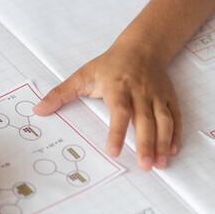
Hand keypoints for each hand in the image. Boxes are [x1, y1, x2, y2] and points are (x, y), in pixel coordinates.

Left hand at [33, 41, 180, 170]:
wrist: (142, 47)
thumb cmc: (109, 65)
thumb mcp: (83, 75)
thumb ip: (61, 94)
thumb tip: (38, 110)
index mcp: (118, 87)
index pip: (120, 112)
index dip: (117, 132)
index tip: (113, 152)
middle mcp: (140, 93)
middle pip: (145, 120)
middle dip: (146, 143)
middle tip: (144, 166)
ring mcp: (156, 96)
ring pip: (163, 120)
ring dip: (163, 142)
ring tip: (160, 164)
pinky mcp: (168, 98)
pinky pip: (175, 117)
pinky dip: (175, 134)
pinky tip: (173, 151)